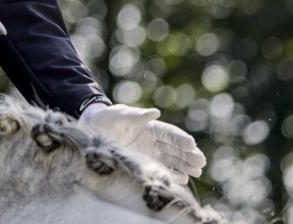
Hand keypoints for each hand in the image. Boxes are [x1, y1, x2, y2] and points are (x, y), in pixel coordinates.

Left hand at [81, 103, 205, 183]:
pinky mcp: (145, 165)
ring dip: (186, 166)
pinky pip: (163, 170)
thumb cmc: (105, 120)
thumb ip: (134, 115)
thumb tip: (155, 112)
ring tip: (197, 172)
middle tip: (201, 162)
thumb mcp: (117, 115)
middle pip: (176, 148)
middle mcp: (154, 141)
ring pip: (173, 160)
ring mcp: (151, 154)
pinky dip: (173, 175)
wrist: (91, 133)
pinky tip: (182, 179)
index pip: (170, 133)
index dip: (181, 139)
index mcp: (150, 127)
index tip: (191, 144)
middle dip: (189, 154)